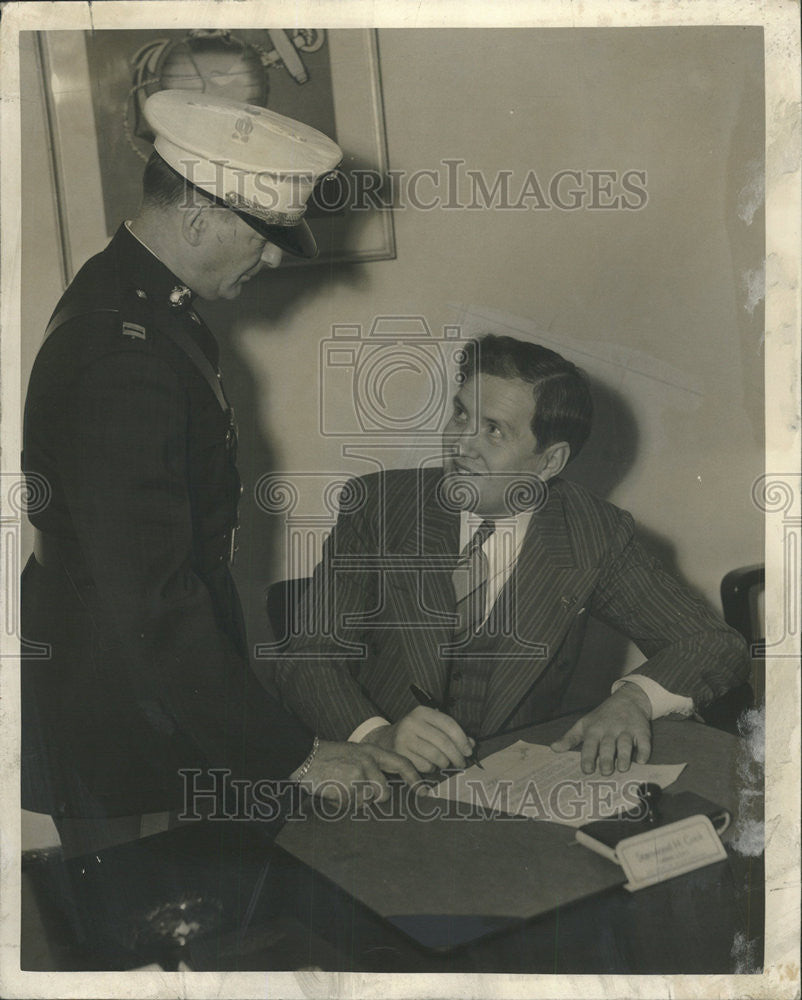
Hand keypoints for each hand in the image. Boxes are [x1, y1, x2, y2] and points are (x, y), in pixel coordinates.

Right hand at [299, 740, 418, 804]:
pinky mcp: (348, 787)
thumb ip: (372, 767)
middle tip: (354, 787)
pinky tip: (333, 790)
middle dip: (372, 797)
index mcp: (372, 751)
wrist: (305, 758)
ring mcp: (359, 774)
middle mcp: (369, 761)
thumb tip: (385, 790)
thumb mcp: (355, 754)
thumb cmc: (329, 758)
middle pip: (384, 792)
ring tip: (341, 786)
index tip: (425, 791)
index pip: (402, 763)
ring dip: (355, 800)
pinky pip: (352, 805)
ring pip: (367, 800)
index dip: (415, 778)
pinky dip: (343, 803)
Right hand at [362, 706, 473, 771]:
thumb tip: (472, 744)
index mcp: (422, 712)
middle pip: (443, 742)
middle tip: (462, 763)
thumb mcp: (430, 726)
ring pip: (435, 756)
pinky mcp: (400, 754)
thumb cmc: (415, 733)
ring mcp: (404, 738)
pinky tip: (430, 766)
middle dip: (457, 756)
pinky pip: (424, 766)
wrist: (384, 740)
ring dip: (444, 763)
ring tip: (445, 763)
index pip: (449, 724)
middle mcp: (412, 722)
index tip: (469, 751)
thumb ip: (451, 733)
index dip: (462, 739)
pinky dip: (432, 769)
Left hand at [550, 683, 651, 774]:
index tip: (586, 770)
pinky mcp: (642, 731)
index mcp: (595, 730)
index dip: (587, 757)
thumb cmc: (602, 717)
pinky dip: (644, 751)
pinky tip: (642, 760)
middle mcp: (610, 730)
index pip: (589, 744)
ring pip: (626, 743)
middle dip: (606, 759)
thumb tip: (553, 749)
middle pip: (607, 745)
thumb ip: (569, 738)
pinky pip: (644, 741)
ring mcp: (627, 730)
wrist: (628, 699)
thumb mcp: (584, 724)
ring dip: (624, 756)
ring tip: (622, 768)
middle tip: (605, 772)